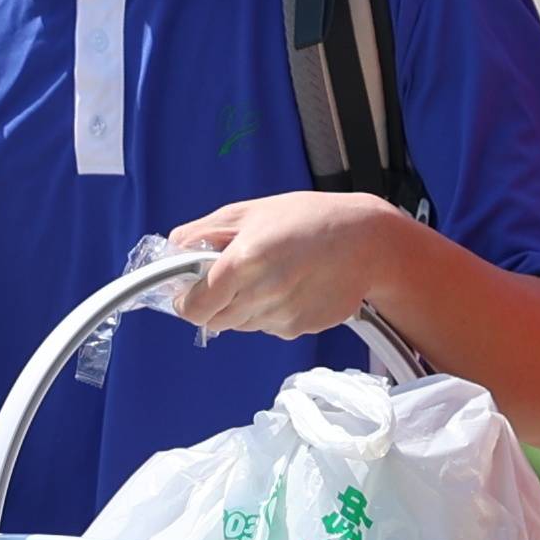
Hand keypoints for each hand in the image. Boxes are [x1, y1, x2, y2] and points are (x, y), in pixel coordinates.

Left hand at [158, 193, 419, 344]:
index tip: (187, 290)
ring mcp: (281, 316)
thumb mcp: (249, 210)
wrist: (369, 242)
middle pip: (213, 321)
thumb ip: (203, 232)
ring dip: (242, 307)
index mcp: (243, 261)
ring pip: (240, 326)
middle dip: (212, 304)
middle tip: (230, 278)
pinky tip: (290, 287)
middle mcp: (260, 294)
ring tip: (268, 276)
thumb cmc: (309, 218)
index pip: (193, 306)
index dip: (184, 300)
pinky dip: (269, 312)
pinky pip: (268, 328)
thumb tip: (171, 249)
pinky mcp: (299, 329)